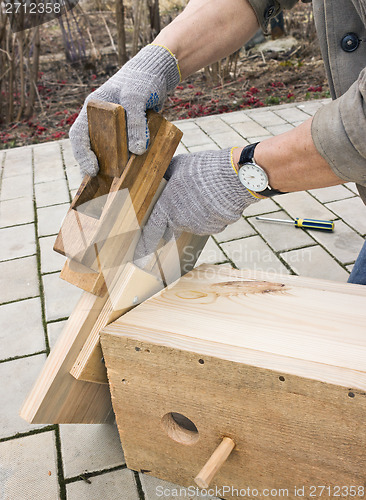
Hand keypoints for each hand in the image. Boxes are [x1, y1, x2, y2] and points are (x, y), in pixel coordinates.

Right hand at [69, 44, 179, 176]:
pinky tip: (134, 174)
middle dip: (95, 167)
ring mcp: (115, 127)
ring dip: (112, 168)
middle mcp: (101, 120)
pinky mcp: (129, 132)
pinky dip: (127, 162)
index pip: (79, 136)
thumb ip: (136, 122)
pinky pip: (125, 150)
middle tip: (104, 185)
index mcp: (94, 109)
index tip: (93, 170)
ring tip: (117, 185)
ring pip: (108, 152)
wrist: (158, 73)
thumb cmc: (143, 79)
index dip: (82, 155)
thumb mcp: (137, 97)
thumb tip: (138, 150)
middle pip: (92, 148)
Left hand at [134, 148, 257, 263]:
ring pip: (191, 224)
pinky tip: (214, 200)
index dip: (144, 246)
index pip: (151, 231)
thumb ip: (166, 176)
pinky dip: (208, 216)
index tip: (139, 257)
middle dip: (173, 221)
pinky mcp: (214, 228)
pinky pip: (207, 224)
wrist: (232, 178)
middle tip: (181, 205)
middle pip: (172, 227)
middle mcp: (180, 221)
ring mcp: (198, 227)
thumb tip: (161, 177)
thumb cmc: (202, 169)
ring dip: (193, 214)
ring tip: (203, 194)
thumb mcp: (177, 166)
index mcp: (166, 207)